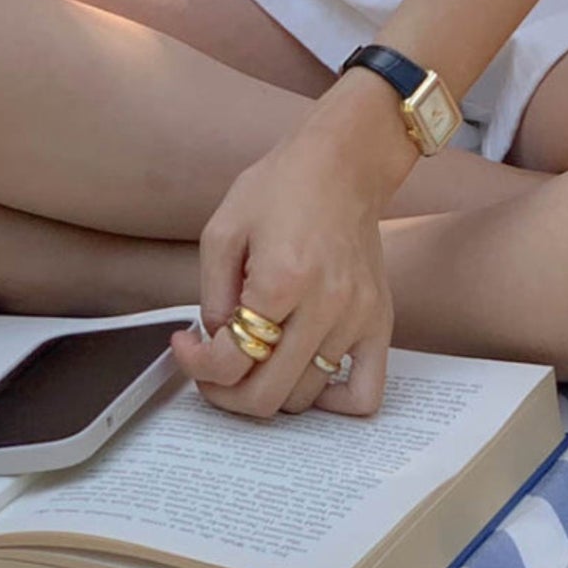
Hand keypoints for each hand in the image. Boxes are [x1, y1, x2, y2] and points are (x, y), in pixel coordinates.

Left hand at [169, 107, 400, 419]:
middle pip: (266, 395)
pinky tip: (305, 380)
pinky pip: (365, 392)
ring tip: (254, 362)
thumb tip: (216, 344)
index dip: (196, 364)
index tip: (188, 345)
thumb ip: (212, 296)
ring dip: (269, 391)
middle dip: (225, 393)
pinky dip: (334, 404)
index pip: (230, 361)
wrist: (343, 163)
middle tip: (213, 369)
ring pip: (304, 398)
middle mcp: (325, 306)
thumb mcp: (223, 231)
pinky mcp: (379, 321)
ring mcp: (357, 318)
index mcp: (282, 280)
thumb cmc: (284, 187)